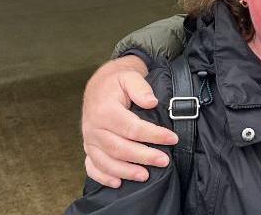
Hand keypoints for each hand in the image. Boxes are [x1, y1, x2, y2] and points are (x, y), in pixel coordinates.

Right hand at [81, 55, 178, 186]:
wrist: (99, 85)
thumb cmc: (117, 82)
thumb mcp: (129, 77)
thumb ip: (140, 88)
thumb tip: (152, 102)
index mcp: (105, 110)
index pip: (132, 128)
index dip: (154, 135)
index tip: (172, 138)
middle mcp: (94, 128)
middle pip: (119, 148)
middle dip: (143, 157)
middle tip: (164, 161)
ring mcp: (89, 140)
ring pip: (106, 161)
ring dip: (126, 171)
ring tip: (145, 176)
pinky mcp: (88, 148)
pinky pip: (92, 166)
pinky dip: (103, 177)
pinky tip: (117, 183)